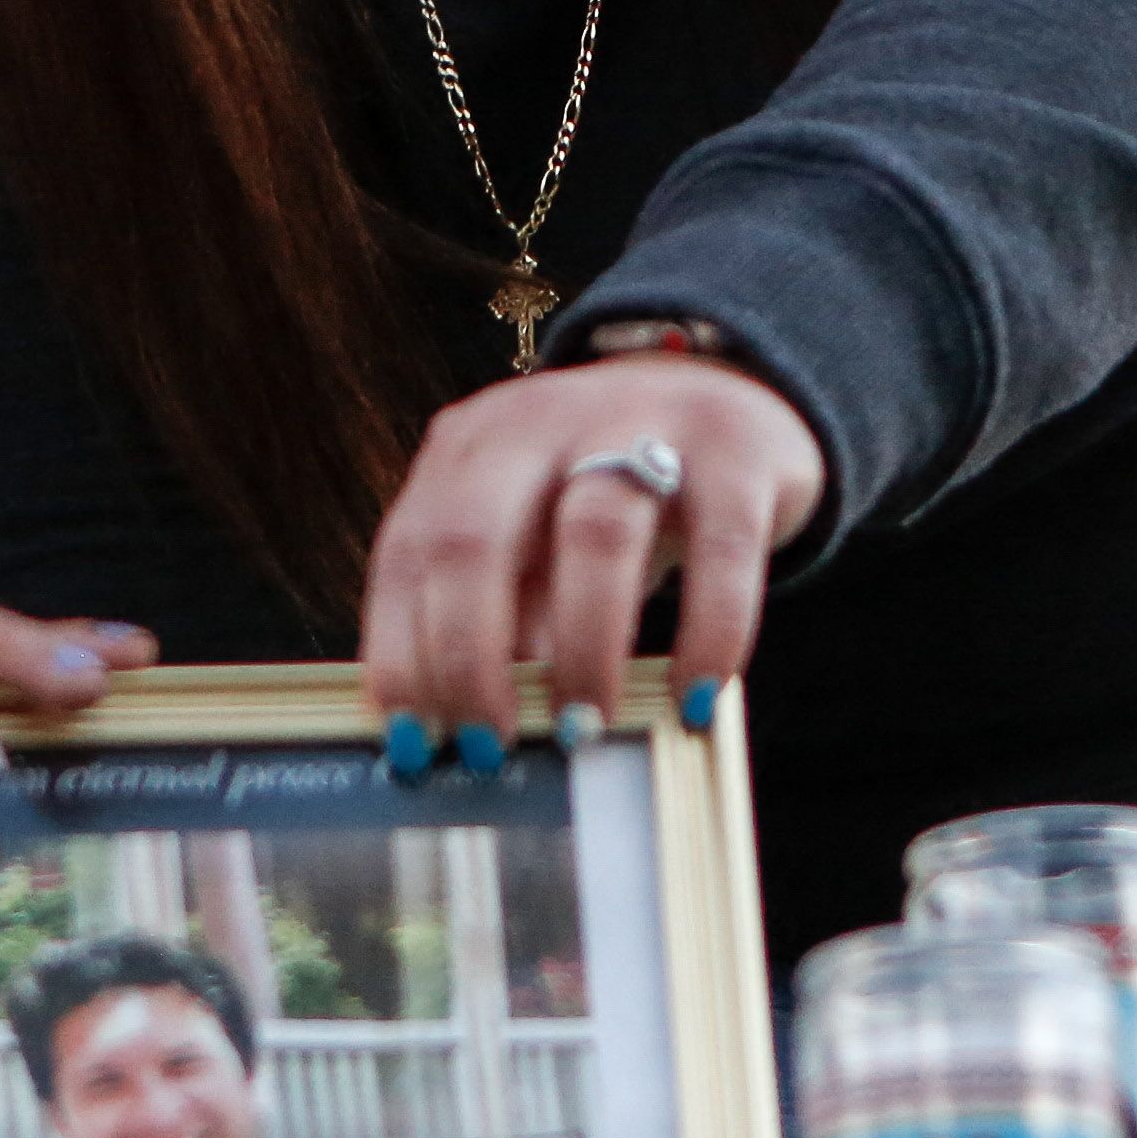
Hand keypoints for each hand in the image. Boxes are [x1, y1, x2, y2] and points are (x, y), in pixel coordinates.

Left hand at [359, 354, 818, 770]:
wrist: (731, 394)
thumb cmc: (608, 495)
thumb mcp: (537, 541)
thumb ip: (502, 617)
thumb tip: (472, 728)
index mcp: (470, 448)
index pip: (410, 551)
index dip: (400, 652)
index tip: (412, 742)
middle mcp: (540, 422)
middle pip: (474, 534)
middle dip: (468, 654)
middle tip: (491, 743)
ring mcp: (640, 422)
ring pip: (595, 534)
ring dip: (582, 647)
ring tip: (584, 726)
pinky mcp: (736, 449)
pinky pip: (722, 549)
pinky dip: (708, 633)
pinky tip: (695, 695)